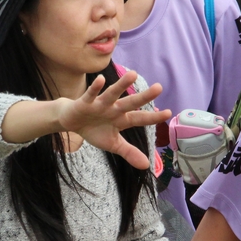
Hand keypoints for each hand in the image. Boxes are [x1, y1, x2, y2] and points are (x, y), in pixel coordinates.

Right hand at [55, 71, 170, 169]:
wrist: (71, 121)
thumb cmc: (94, 130)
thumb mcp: (113, 144)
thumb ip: (129, 152)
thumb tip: (146, 166)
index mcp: (122, 119)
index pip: (140, 118)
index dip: (153, 117)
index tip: (168, 112)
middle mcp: (114, 109)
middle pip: (130, 102)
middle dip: (143, 97)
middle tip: (159, 88)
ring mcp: (100, 104)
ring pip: (113, 94)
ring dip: (122, 85)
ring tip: (133, 75)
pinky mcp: (85, 102)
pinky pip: (90, 95)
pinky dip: (95, 88)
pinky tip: (101, 79)